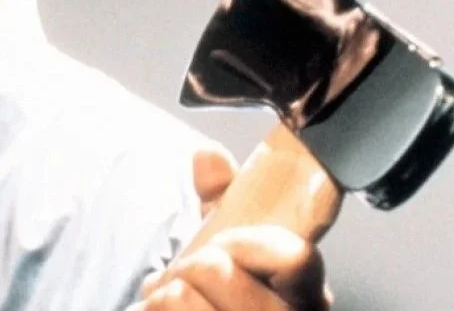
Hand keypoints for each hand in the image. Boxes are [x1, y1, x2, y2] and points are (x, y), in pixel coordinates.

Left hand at [128, 144, 332, 309]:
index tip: (224, 243)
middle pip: (217, 270)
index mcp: (303, 291)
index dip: (247, 242)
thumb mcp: (235, 246)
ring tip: (174, 301)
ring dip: (162, 294)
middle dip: (187, 265)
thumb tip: (207, 157)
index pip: (293, 256)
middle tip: (190, 277)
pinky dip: (149, 310)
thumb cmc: (231, 297)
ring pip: (181, 298)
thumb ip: (224, 199)